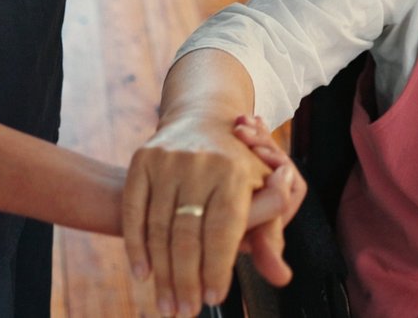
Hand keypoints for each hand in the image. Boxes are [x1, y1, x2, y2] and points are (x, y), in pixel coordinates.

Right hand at [123, 113, 302, 314]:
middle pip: (188, 234)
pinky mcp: (141, 160)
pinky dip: (136, 247)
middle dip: (186, 280)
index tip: (214, 297)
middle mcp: (200, 162)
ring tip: (166, 304)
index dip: (218, 267)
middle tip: (185, 311)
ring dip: (161, 273)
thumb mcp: (261, 191)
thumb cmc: (237, 166)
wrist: (199, 119)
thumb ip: (269, 234)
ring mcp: (167, 160)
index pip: (223, 230)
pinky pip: (135, 211)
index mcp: (234, 170)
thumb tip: (282, 277)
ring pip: (159, 228)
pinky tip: (142, 274)